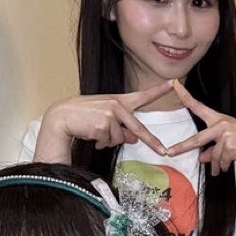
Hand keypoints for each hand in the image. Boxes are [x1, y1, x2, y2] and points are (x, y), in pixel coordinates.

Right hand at [38, 83, 174, 155]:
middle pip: (139, 128)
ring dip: (108, 141)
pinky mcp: (103, 124)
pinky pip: (108, 142)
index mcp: (120, 101)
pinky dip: (100, 143)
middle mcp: (117, 105)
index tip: (174, 83)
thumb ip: (122, 128)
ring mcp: (111, 114)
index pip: (143, 95)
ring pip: (119, 139)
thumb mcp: (105, 120)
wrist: (61, 117)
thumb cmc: (83, 117)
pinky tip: (89, 133)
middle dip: (151, 142)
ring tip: (93, 131)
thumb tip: (135, 139)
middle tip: (163, 152)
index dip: (160, 90)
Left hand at [164, 81, 235, 175]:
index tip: (174, 84)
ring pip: (213, 156)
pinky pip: (220, 161)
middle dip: (182, 147)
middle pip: (197, 139)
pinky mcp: (231, 145)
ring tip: (219, 170)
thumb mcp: (229, 144)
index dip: (185, 95)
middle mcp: (221, 124)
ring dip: (215, 165)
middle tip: (169, 153)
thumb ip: (213, 149)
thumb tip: (202, 158)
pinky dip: (223, 167)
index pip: (198, 106)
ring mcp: (226, 134)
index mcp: (219, 120)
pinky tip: (228, 166)